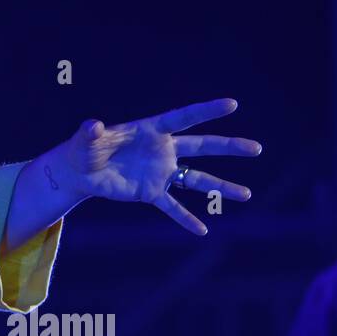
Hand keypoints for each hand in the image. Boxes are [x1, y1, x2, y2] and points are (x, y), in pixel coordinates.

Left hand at [66, 97, 261, 235]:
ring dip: (221, 187)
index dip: (206, 110)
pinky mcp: (151, 192)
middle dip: (228, 147)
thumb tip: (93, 126)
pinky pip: (172, 207)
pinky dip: (185, 218)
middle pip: (201, 146)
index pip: (183, 118)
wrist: (80, 171)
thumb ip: (91, 132)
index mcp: (150, 130)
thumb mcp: (86, 139)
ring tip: (247, 195)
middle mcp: (162, 150)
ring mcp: (160, 172)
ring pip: (196, 179)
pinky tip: (202, 231)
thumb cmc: (84, 148)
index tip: (232, 104)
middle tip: (256, 148)